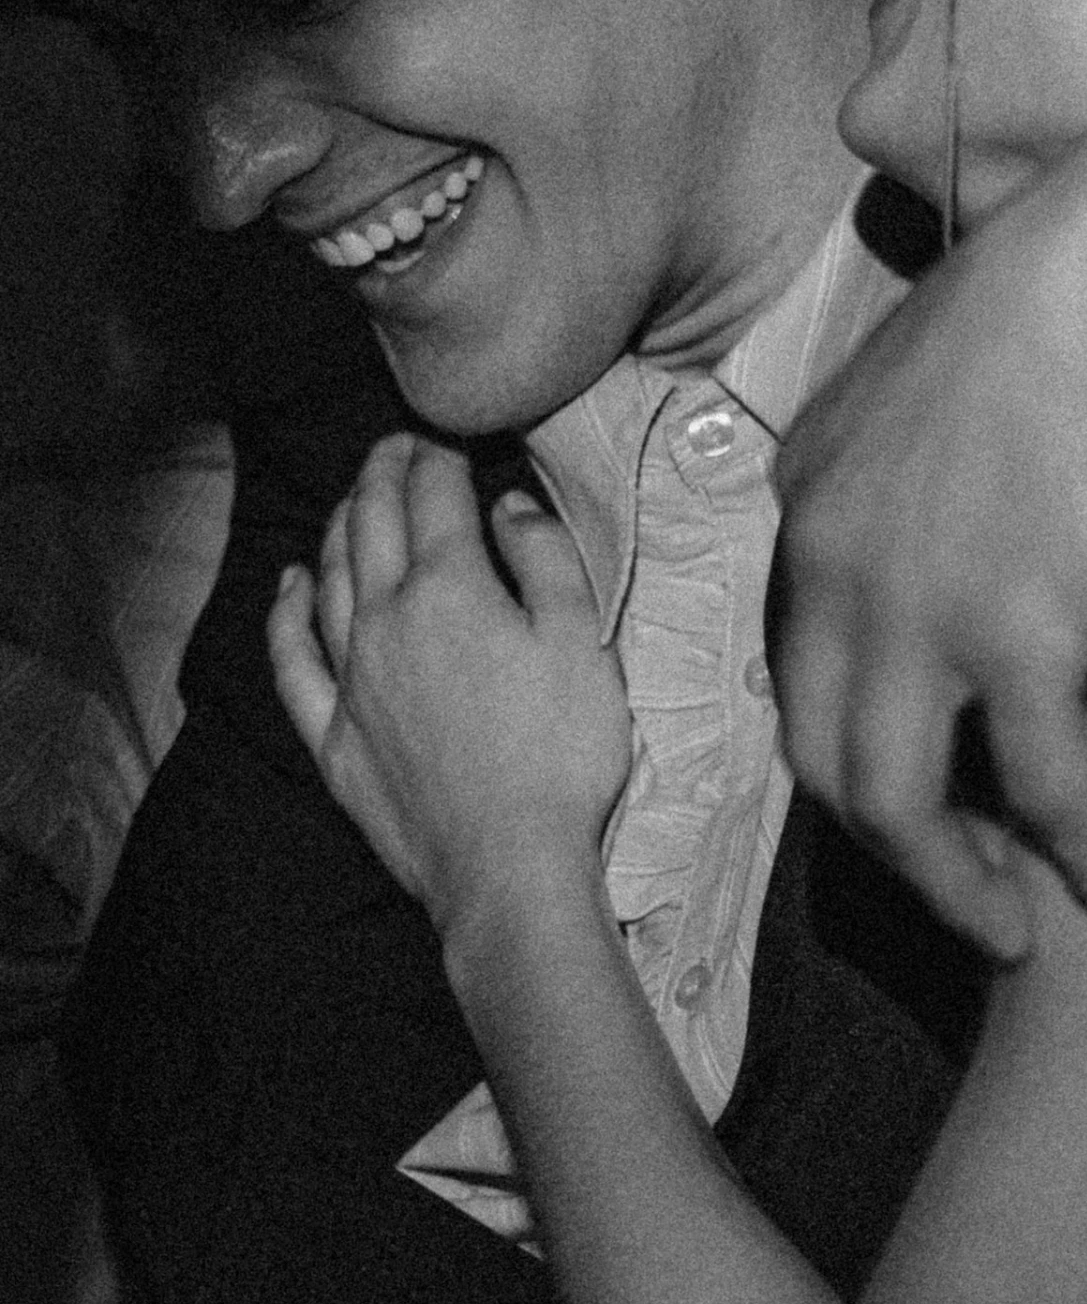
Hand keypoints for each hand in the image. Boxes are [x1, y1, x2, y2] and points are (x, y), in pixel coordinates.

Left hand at [267, 432, 630, 932]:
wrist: (508, 866)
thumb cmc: (561, 755)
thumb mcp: (584, 643)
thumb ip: (544, 559)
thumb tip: (505, 506)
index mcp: (451, 590)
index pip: (435, 497)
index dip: (439, 456)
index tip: (449, 438)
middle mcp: (385, 619)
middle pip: (369, 523)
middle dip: (382, 472)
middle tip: (396, 445)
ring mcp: (351, 678)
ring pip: (327, 577)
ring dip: (337, 524)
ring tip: (353, 497)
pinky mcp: (333, 734)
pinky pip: (293, 658)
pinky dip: (286, 612)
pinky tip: (288, 585)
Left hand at [773, 102, 1086, 957]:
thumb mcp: (957, 355)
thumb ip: (925, 433)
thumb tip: (958, 478)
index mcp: (811, 483)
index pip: (799, 654)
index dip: (855, 735)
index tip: (922, 784)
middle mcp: (829, 553)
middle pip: (819, 747)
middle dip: (885, 841)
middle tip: (961, 890)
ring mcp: (909, 601)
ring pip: (890, 803)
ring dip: (957, 887)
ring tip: (1020, 933)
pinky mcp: (1014, 634)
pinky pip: (1039, 792)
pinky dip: (1086, 861)